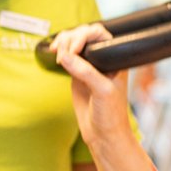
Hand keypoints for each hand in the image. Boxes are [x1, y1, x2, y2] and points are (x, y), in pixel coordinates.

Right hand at [51, 23, 131, 149]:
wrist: (104, 135)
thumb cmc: (112, 114)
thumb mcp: (102, 91)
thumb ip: (85, 72)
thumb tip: (65, 55)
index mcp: (115, 59)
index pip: (100, 35)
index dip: (85, 35)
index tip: (74, 49)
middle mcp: (102, 60)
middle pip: (84, 36)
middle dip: (71, 38)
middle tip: (61, 51)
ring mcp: (89, 67)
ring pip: (73, 44)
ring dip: (63, 43)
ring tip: (56, 52)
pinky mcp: (77, 75)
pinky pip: (67, 57)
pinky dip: (59, 53)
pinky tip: (55, 55)